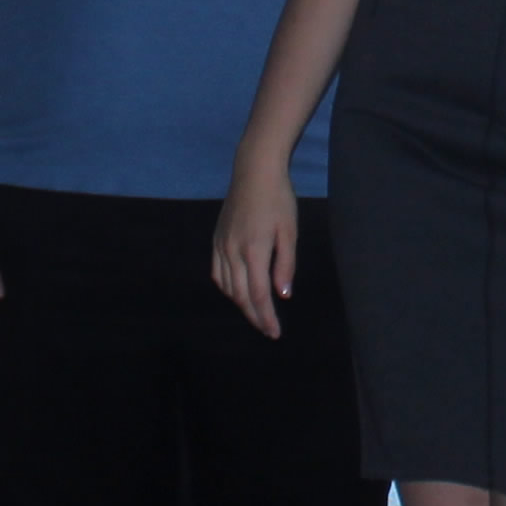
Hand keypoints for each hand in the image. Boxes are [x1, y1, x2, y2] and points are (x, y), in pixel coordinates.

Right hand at [211, 164, 302, 340]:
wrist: (254, 172)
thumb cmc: (278, 199)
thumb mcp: (289, 231)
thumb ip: (285, 265)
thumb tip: (282, 295)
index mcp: (253, 250)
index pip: (258, 294)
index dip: (266, 317)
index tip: (275, 332)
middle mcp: (232, 252)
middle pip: (241, 295)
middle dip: (255, 316)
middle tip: (268, 330)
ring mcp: (221, 246)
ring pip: (227, 287)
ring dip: (241, 304)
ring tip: (256, 315)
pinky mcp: (216, 240)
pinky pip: (217, 273)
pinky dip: (227, 288)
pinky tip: (237, 293)